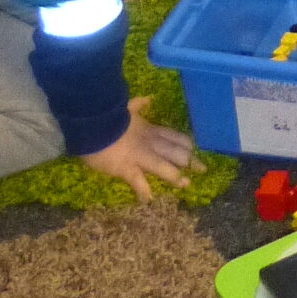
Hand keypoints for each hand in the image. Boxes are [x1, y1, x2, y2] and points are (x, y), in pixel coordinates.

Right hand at [82, 99, 197, 203]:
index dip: (186, 144)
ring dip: (175, 177)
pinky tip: (148, 199)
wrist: (94, 125)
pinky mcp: (127, 169)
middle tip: (202, 169)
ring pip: (165, 168)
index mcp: (150, 130)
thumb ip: (138, 105)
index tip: (193, 149)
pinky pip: (139, 182)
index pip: (175, 137)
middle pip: (177, 153)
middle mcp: (150, 144)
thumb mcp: (126, 108)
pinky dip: (143, 192)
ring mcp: (141, 157)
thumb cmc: (108, 116)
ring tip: (185, 184)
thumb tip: (148, 97)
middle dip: (190, 161)